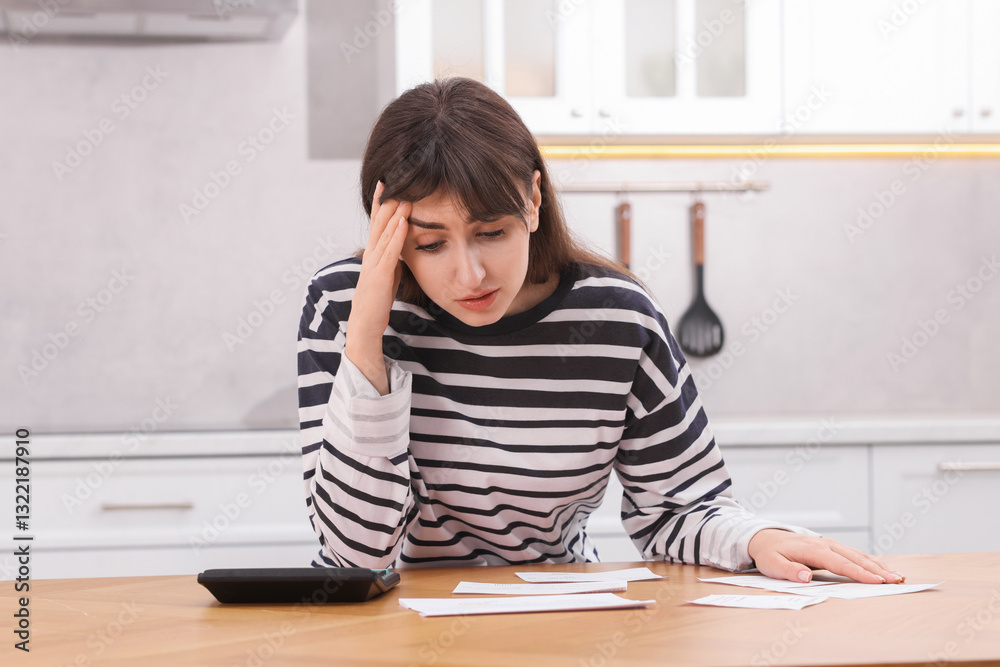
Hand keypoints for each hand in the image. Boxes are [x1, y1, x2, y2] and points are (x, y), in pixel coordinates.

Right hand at [345, 181, 409, 394]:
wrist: (365, 328)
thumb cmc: (377, 303)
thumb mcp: (388, 276)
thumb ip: (393, 260)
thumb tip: (403, 247)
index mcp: (373, 255)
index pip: (378, 224)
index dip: (382, 204)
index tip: (388, 183)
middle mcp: (370, 256)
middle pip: (378, 223)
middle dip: (385, 201)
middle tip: (393, 177)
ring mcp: (373, 266)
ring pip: (384, 234)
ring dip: (394, 213)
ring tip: (404, 194)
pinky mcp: (379, 278)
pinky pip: (389, 252)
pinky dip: (397, 236)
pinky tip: (405, 222)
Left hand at [747, 529, 905, 583]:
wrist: (766, 538)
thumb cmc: (770, 553)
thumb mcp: (772, 564)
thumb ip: (789, 570)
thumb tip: (806, 576)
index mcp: (812, 549)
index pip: (840, 563)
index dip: (859, 573)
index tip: (877, 581)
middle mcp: (825, 544)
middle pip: (855, 558)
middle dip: (878, 570)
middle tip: (897, 580)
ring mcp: (830, 544)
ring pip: (858, 555)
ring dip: (879, 566)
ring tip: (898, 576)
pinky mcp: (832, 547)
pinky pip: (855, 555)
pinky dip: (871, 562)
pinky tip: (884, 569)